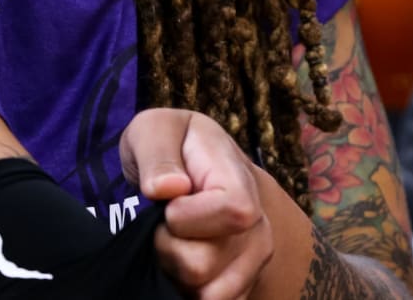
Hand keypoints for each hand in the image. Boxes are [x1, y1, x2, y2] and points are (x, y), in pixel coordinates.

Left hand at [121, 109, 273, 299]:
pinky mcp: (243, 285)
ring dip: (176, 272)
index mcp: (239, 179)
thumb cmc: (171, 145)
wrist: (192, 167)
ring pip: (207, 294)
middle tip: (163, 224)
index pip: (233, 213)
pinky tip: (182, 262)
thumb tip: (168, 188)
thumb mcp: (154, 129)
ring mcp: (254, 259)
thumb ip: (157, 153)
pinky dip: (188, 290)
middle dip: (167, 248)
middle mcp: (259, 224)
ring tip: (174, 241)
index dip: (186, 217)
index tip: (167, 204)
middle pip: (204, 265)